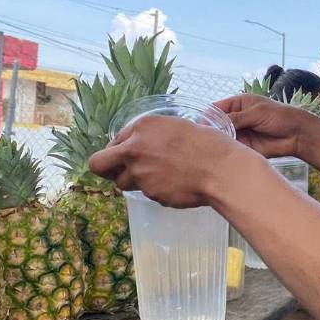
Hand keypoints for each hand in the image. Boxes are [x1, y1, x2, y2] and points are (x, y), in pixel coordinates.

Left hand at [88, 115, 261, 207]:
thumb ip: (151, 136)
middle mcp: (134, 149)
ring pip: (121, 183)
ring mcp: (140, 173)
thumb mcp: (176, 126)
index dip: (121, 149)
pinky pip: (145, 193)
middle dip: (105, 168)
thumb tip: (139, 147)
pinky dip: (156, 190)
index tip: (130, 155)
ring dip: (133, 181)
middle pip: (99, 164)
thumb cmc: (206, 143)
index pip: (115, 141)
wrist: (220, 168)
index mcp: (142, 127)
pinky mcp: (150, 193)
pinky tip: (174, 184)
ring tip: (156, 177)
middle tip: (116, 171)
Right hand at [214, 94, 319, 158]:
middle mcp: (235, 119)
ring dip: (217, 143)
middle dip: (210, 131)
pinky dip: (226, 153)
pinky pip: (231, 150)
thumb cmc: (280, 116)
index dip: (207, 116)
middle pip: (215, 125)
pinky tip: (221, 156)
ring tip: (211, 148)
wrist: (298, 135)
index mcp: (237, 104)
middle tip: (205, 139)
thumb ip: (236, 118)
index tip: (202, 126)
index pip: (215, 109)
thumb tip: (215, 123)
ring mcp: (239, 134)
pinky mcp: (244, 148)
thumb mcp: (257, 113)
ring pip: (221, 139)